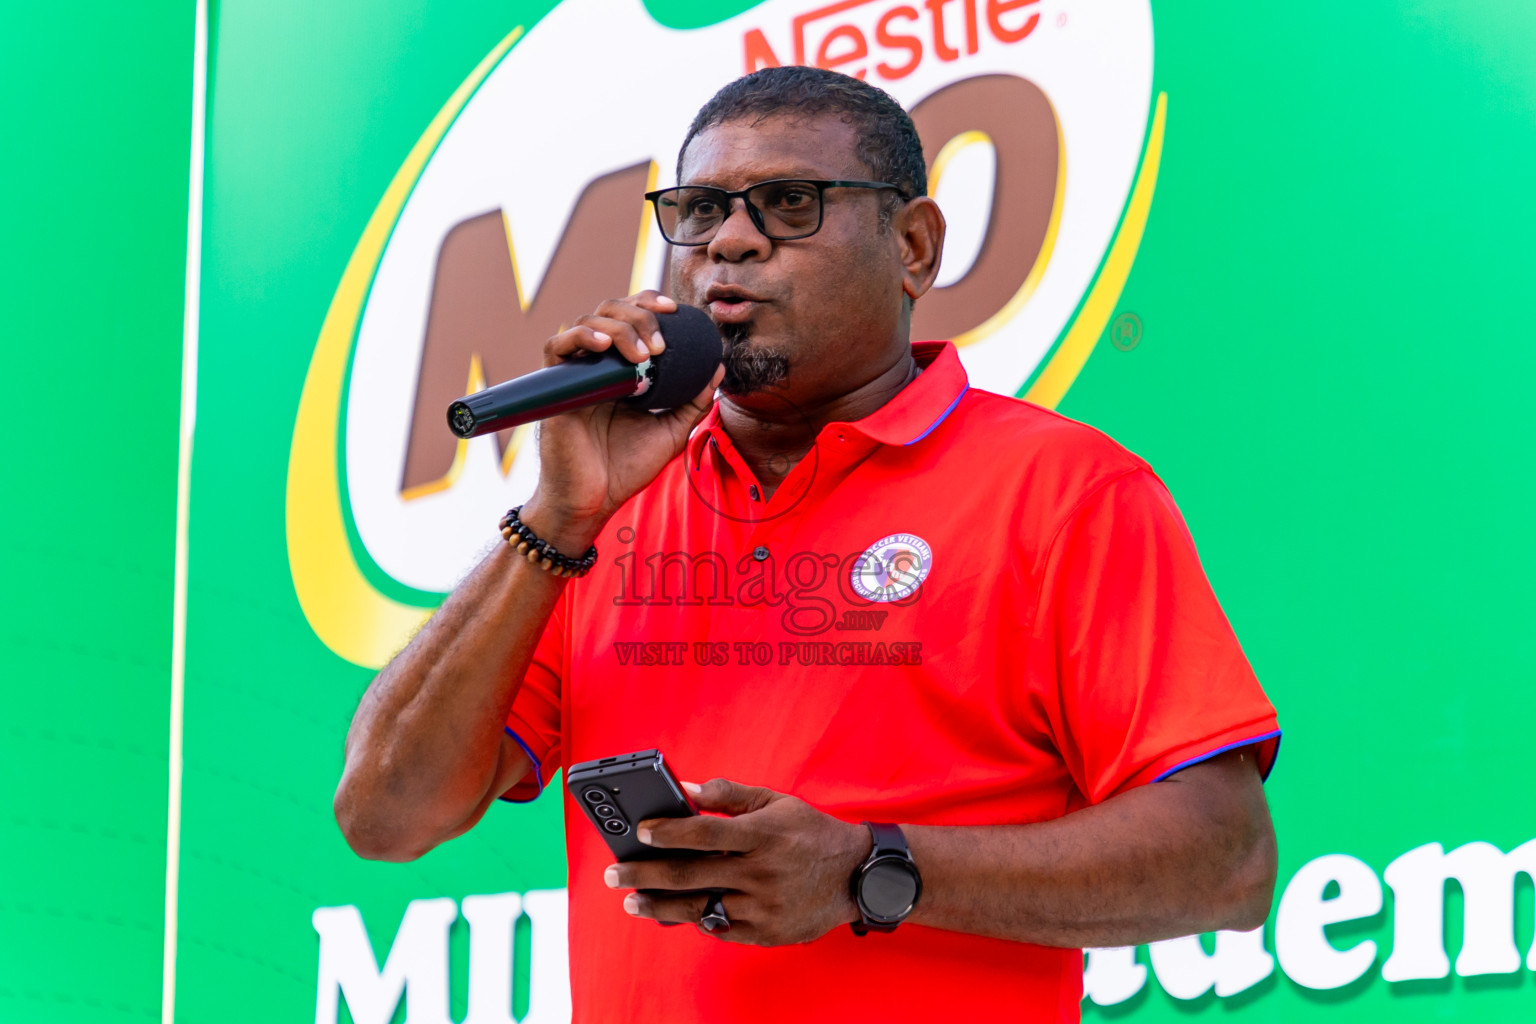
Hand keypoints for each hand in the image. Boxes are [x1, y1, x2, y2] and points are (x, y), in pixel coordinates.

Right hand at [523, 291, 724, 551]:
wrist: (594, 501)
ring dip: (620, 327)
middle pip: (611, 311)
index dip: (649, 304)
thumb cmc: (626, 469)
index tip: (676, 309)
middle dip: (639, 315)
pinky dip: (581, 336)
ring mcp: (576, 374)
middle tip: (661, 344)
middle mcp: (598, 366)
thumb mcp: (671, 432)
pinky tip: (604, 345)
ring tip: (643, 354)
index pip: (631, 319)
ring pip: (588, 321)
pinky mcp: (555, 388)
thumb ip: (694, 402)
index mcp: (622, 371)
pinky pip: (557, 346)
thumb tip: (717, 368)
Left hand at [605, 778, 871, 945]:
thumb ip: (731, 795)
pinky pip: (720, 928)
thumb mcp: (778, 802)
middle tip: (614, 873)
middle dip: (645, 873)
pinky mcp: (766, 933)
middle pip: (690, 874)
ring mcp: (763, 906)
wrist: (857, 877)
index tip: (640, 832)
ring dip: (659, 906)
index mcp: (762, 834)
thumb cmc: (811, 834)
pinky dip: (697, 919)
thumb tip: (688, 790)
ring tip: (633, 901)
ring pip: (699, 908)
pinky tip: (676, 912)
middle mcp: (760, 872)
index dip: (668, 832)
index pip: (704, 832)